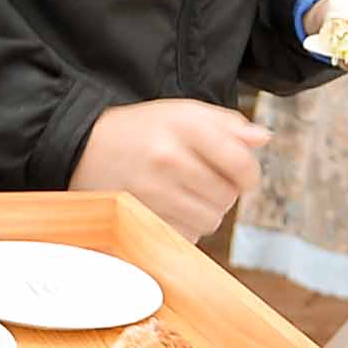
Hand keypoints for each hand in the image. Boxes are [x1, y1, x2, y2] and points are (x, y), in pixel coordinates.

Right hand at [70, 99, 266, 239]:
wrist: (85, 148)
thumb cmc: (141, 130)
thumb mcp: (183, 112)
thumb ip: (227, 124)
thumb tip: (262, 139)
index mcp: (183, 127)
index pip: (240, 162)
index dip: (251, 174)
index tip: (245, 176)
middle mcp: (168, 159)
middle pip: (228, 196)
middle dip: (225, 192)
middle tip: (206, 180)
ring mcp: (153, 192)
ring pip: (210, 219)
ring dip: (206, 211)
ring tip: (187, 193)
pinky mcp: (141, 218)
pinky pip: (186, 235)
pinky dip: (185, 226)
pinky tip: (170, 207)